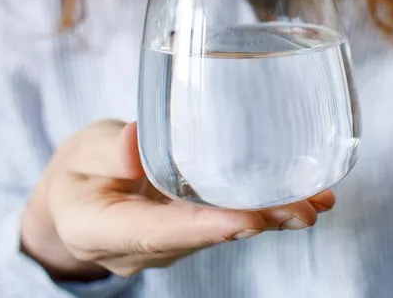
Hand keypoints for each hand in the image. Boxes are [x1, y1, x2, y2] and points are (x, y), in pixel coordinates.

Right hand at [21, 121, 334, 279]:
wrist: (76, 202)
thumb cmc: (79, 171)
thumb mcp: (81, 151)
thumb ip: (108, 150)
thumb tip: (137, 142)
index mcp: (101, 230)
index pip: (157, 232)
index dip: (204, 226)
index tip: (246, 218)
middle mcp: (140, 249)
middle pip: (202, 237)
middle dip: (254, 222)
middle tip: (302, 210)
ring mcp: (169, 247)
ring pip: (221, 233)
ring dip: (269, 218)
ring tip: (315, 202)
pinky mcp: (189, 233)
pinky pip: (226, 224)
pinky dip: (264, 210)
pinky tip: (305, 199)